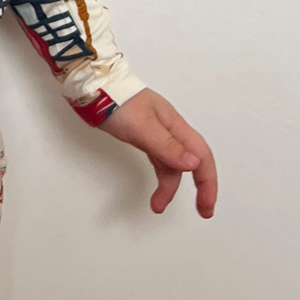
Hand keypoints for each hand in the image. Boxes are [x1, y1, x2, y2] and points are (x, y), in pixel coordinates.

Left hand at [98, 87, 216, 217]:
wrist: (91, 88)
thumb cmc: (116, 102)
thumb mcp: (142, 126)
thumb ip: (167, 146)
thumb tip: (194, 164)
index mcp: (174, 124)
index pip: (201, 155)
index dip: (208, 181)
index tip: (206, 206)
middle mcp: (169, 128)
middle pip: (192, 161)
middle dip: (200, 187)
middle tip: (202, 212)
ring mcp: (155, 131)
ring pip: (172, 164)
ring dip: (170, 186)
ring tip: (158, 206)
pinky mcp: (141, 135)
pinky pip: (159, 160)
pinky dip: (160, 175)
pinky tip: (155, 188)